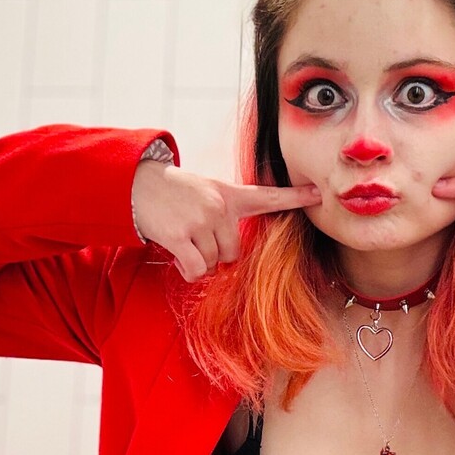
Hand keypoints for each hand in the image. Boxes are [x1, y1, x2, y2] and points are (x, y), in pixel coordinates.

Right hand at [132, 161, 320, 280]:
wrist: (136, 183)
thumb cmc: (172, 193)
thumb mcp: (204, 193)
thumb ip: (225, 214)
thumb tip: (231, 255)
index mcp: (229, 194)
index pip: (267, 196)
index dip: (294, 197)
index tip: (318, 194)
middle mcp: (219, 206)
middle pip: (232, 252)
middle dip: (215, 253)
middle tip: (194, 236)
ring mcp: (199, 220)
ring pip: (212, 262)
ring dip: (197, 260)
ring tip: (181, 238)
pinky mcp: (179, 235)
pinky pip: (195, 269)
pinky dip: (188, 271)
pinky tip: (178, 256)